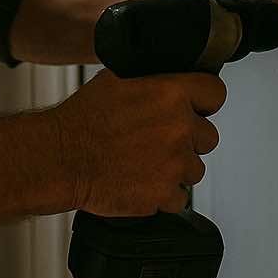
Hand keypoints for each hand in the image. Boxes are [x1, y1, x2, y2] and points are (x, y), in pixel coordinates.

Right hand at [51, 70, 225, 216]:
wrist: (61, 158)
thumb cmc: (82, 120)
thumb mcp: (118, 79)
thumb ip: (154, 81)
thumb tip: (168, 82)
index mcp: (171, 93)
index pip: (215, 93)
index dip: (205, 103)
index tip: (198, 110)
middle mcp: (179, 128)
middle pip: (209, 137)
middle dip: (189, 140)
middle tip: (161, 142)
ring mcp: (174, 163)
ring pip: (195, 170)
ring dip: (176, 169)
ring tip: (147, 164)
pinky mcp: (164, 194)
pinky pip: (179, 198)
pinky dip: (163, 195)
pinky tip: (142, 182)